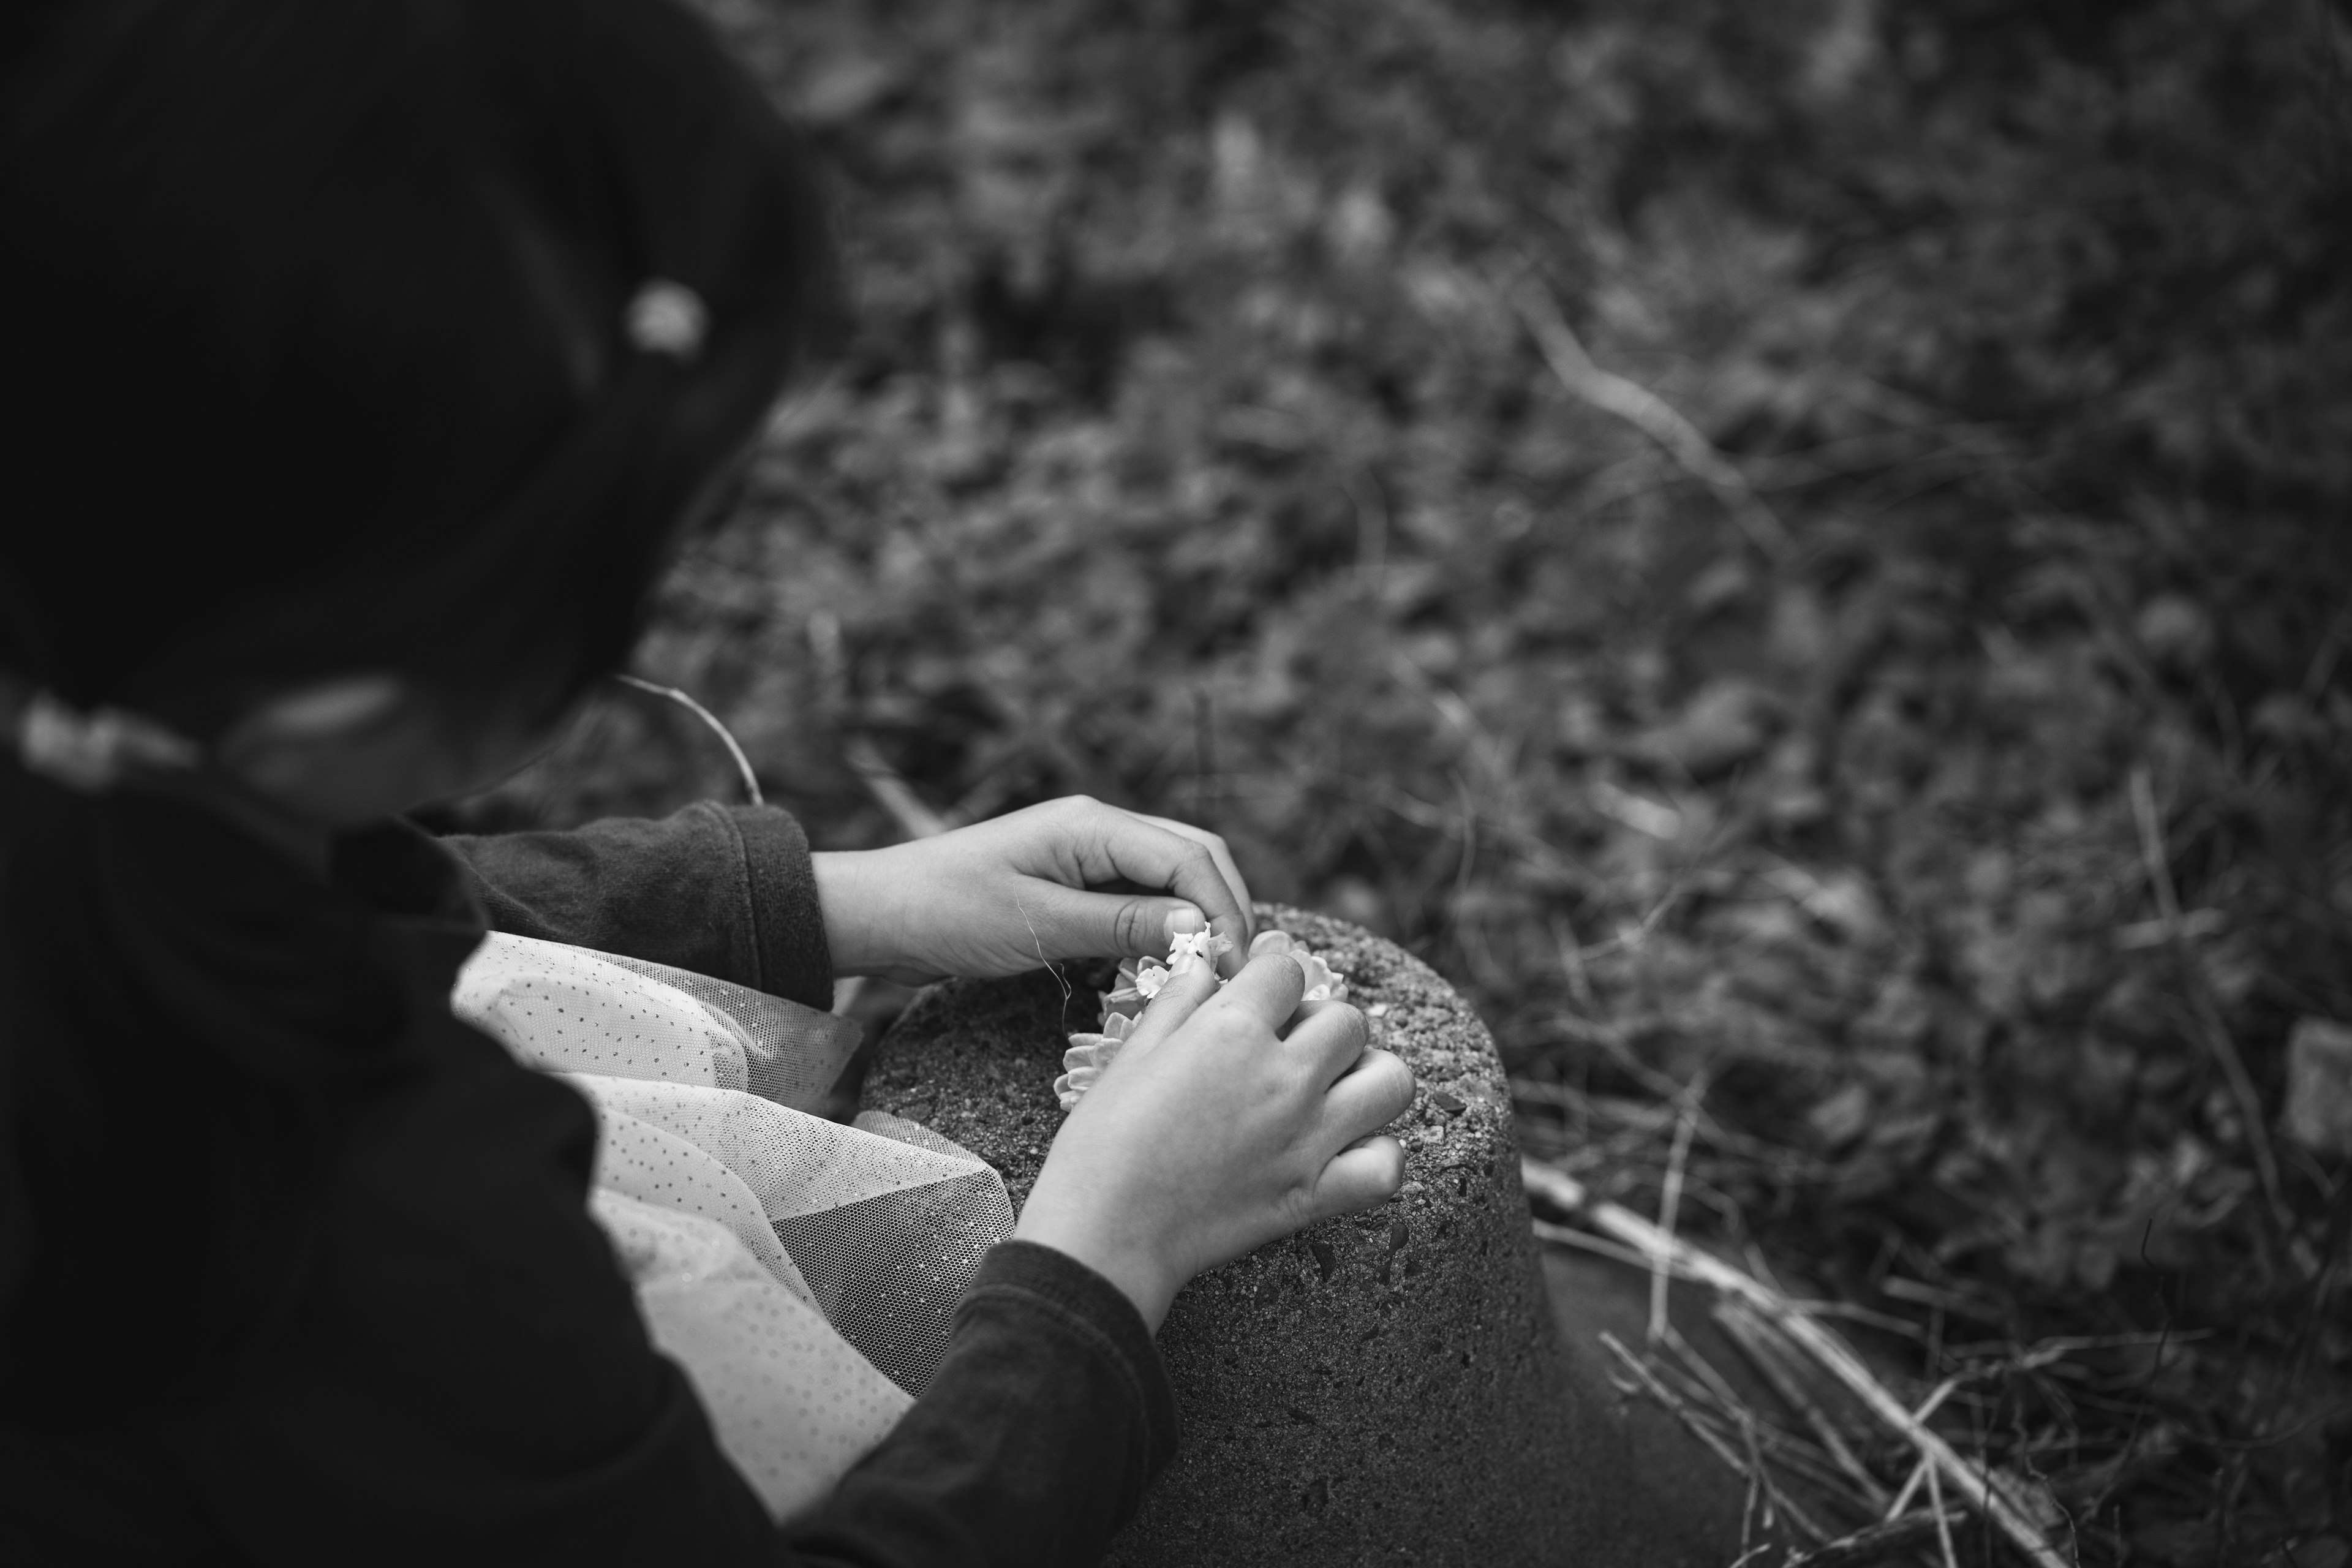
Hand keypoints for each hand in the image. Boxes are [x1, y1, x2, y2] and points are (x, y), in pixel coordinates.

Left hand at [810, 796, 1253, 984]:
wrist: (881, 913)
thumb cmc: (948, 913)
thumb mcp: (1039, 924)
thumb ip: (1122, 924)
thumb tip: (1200, 927)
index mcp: (1092, 825)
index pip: (1189, 857)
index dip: (1224, 910)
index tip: (1237, 968)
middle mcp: (1099, 827)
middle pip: (1194, 855)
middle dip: (1224, 909)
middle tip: (1235, 973)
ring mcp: (1088, 852)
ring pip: (1172, 875)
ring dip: (1197, 917)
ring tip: (1209, 972)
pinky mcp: (1075, 880)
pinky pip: (1139, 895)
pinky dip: (1163, 926)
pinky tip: (1165, 964)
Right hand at [1013, 953, 1415, 1329]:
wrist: (1104, 1230)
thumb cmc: (1103, 1141)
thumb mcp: (1132, 1052)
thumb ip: (1179, 1000)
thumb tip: (1208, 966)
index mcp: (1232, 1030)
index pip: (1287, 970)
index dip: (1271, 978)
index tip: (1257, 997)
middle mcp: (1283, 1076)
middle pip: (1348, 1019)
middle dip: (1320, 1022)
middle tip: (1288, 1046)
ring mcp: (1308, 1137)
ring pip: (1391, 1081)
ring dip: (1367, 1076)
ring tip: (1332, 1089)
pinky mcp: (1316, 1194)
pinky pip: (1387, 1166)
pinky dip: (1375, 1156)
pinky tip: (1341, 1150)